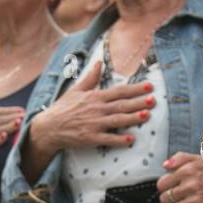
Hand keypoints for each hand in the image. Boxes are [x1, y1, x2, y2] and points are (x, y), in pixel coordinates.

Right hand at [30, 60, 154, 151]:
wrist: (48, 128)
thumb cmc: (62, 109)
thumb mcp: (76, 90)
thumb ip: (91, 77)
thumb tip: (99, 62)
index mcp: (95, 97)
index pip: (119, 91)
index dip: (135, 88)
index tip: (149, 86)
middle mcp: (96, 109)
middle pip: (121, 105)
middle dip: (138, 102)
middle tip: (153, 100)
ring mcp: (94, 124)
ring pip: (117, 120)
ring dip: (132, 118)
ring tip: (147, 116)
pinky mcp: (90, 138)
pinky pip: (107, 139)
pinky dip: (119, 139)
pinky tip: (130, 139)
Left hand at [156, 153, 202, 202]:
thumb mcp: (200, 157)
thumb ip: (180, 158)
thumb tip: (165, 166)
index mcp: (187, 171)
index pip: (162, 184)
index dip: (164, 186)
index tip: (169, 187)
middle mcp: (190, 186)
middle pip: (165, 199)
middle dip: (168, 199)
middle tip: (176, 197)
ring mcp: (195, 201)